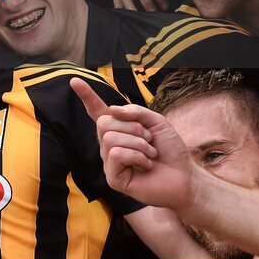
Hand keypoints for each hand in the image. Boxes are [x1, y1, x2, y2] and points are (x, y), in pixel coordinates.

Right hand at [70, 78, 193, 211]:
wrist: (185, 176)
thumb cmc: (170, 150)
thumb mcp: (156, 122)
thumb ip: (135, 112)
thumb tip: (111, 110)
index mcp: (119, 129)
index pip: (97, 111)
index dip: (86, 96)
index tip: (74, 81)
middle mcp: (109, 144)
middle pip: (104, 122)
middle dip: (133, 127)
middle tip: (149, 140)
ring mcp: (110, 162)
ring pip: (110, 138)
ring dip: (138, 144)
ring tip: (150, 154)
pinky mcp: (113, 178)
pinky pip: (116, 154)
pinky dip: (136, 157)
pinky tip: (145, 166)